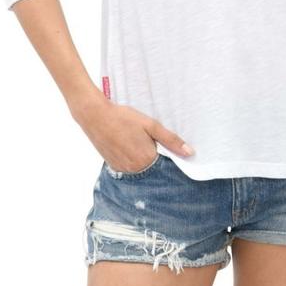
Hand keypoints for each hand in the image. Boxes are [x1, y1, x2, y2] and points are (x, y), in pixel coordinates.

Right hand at [75, 97, 194, 172]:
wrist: (95, 116)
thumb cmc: (124, 117)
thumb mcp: (151, 125)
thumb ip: (171, 140)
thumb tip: (190, 153)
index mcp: (146, 160)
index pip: (164, 164)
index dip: (166, 153)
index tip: (162, 144)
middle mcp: (134, 169)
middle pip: (151, 166)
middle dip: (153, 154)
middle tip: (145, 137)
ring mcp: (122, 169)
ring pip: (139, 166)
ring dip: (140, 156)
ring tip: (134, 138)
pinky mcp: (112, 166)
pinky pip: (128, 166)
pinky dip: (130, 157)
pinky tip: (126, 143)